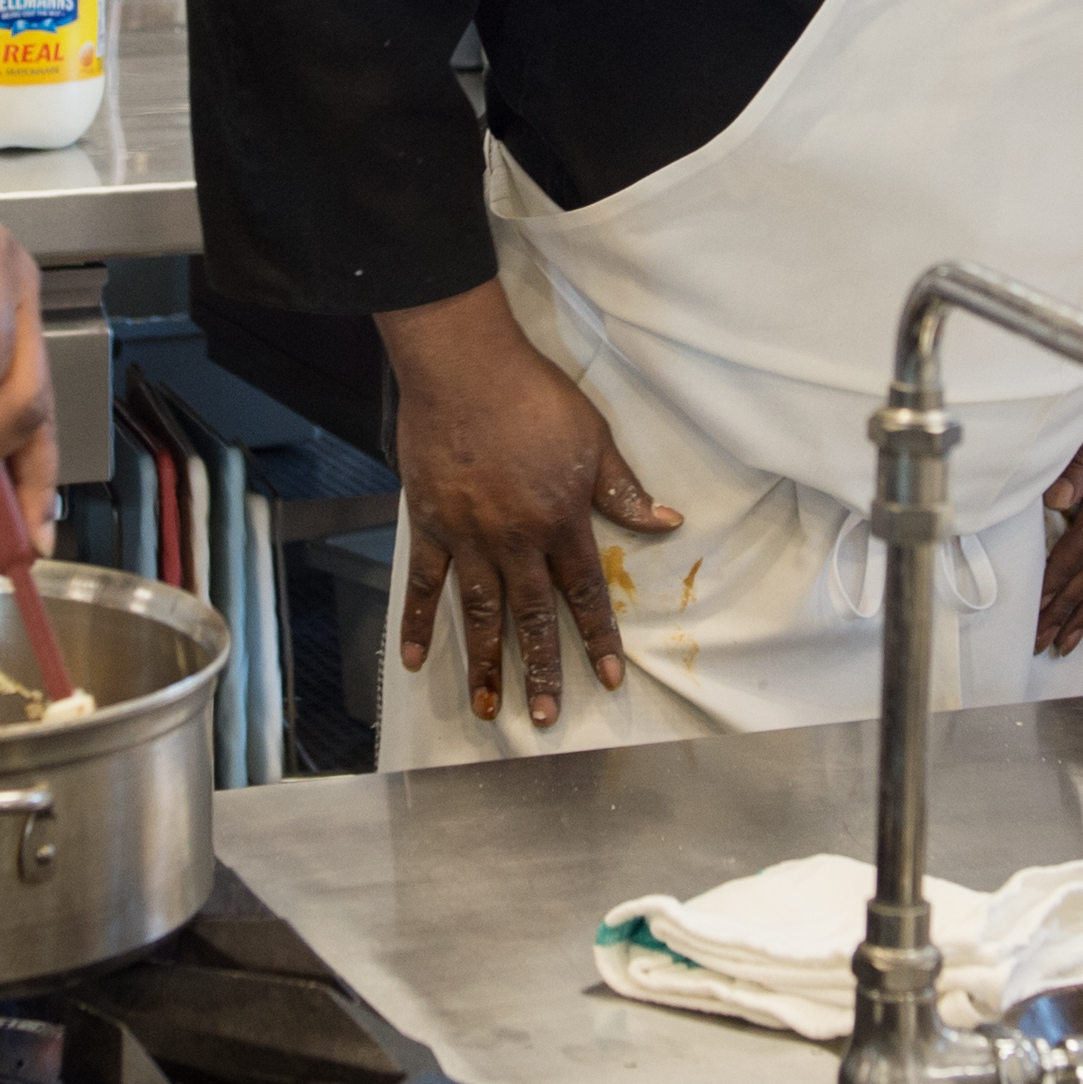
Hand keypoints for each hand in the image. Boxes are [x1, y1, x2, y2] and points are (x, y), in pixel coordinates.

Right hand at [377, 283, 675, 727]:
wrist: (465, 367)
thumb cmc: (534, 396)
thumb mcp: (594, 439)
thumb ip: (623, 490)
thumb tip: (667, 521)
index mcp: (561, 521)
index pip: (585, 593)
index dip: (597, 638)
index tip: (608, 679)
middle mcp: (515, 540)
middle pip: (531, 617)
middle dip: (542, 670)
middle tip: (546, 716)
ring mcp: (468, 536)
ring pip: (480, 613)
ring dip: (485, 664)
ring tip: (487, 709)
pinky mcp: (429, 524)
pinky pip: (424, 583)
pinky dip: (418, 622)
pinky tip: (415, 660)